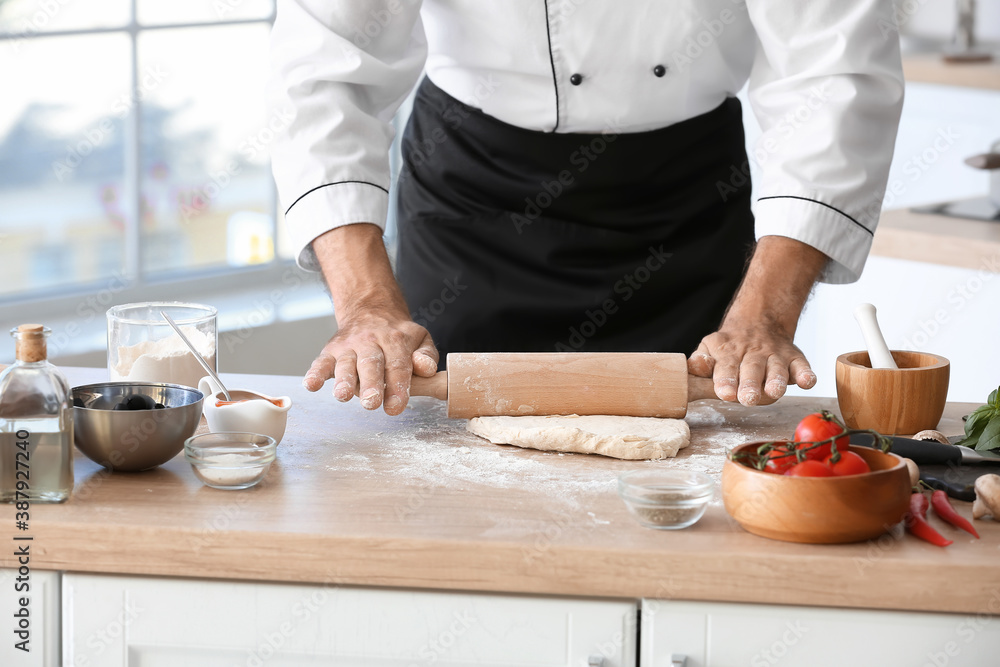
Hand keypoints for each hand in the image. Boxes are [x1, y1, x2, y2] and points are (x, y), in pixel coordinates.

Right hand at [306, 223, 437, 414]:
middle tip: (371, 403)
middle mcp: (371, 342)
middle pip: (371, 365)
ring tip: (342, 396)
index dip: (397, 387)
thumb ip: (427, 356)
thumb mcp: (421, 339)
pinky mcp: (330, 350)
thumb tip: (426, 369)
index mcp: (396, 340)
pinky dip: (315, 373)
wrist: (370, 309)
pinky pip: (321, 362)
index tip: (395, 406)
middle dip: (370, 385)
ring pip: (345, 364)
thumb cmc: (398, 334)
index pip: (398, 365)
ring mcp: (349, 346)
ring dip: (343, 380)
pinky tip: (311, 385)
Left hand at [687, 235, 825, 405]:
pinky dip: (805, 373)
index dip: (725, 380)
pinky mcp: (794, 358)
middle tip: (748, 398)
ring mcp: (774, 355)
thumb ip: (699, 361)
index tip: (725, 393)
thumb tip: (691, 368)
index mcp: (727, 351)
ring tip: (775, 392)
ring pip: (776, 368)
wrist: (757, 323)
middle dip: (751, 384)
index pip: (725, 366)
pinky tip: (807, 382)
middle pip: (751, 369)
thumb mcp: (709, 348)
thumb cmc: (728, 347)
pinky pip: (802, 365)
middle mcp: (752, 352)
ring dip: (777, 380)